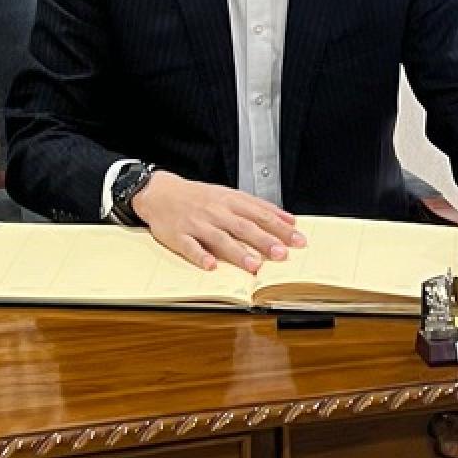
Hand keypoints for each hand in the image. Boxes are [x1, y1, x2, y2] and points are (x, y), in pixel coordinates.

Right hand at [132, 172, 306, 275]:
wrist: (160, 192)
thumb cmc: (198, 197)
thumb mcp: (229, 195)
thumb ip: (257, 207)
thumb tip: (288, 219)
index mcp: (230, 201)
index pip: (260, 214)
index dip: (280, 227)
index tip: (297, 239)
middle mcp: (216, 212)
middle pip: (243, 227)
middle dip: (264, 240)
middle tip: (281, 254)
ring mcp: (197, 224)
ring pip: (220, 238)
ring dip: (237, 252)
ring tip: (254, 265)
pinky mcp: (179, 236)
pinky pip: (190, 247)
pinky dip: (200, 256)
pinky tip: (211, 265)